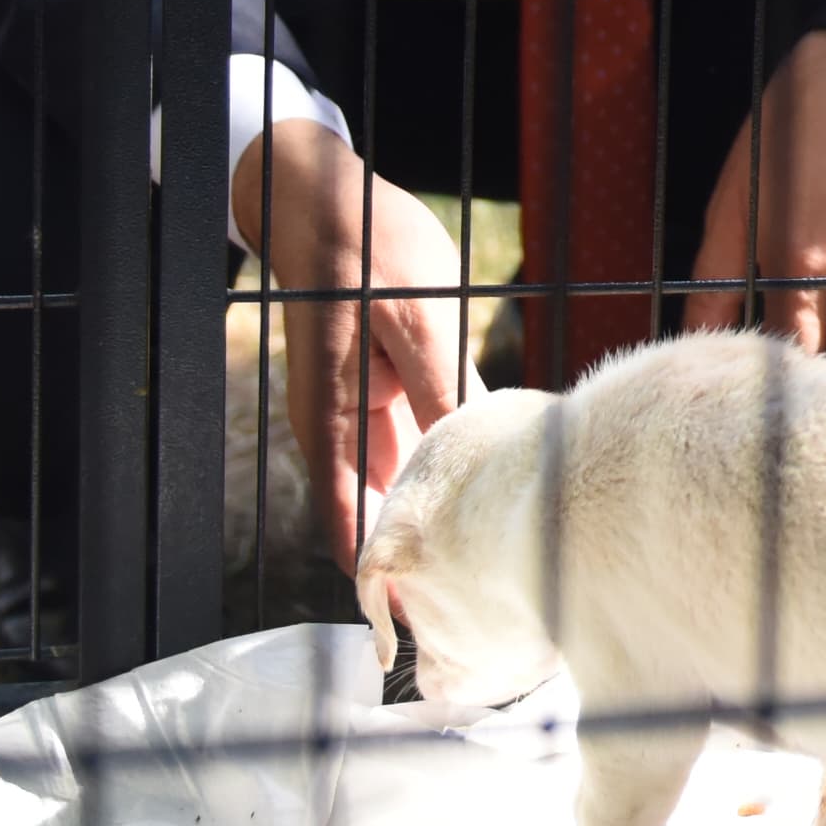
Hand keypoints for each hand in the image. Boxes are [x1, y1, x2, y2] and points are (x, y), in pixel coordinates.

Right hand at [238, 116, 469, 556]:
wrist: (322, 199)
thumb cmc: (367, 250)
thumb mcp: (420, 319)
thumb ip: (444, 395)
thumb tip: (479, 465)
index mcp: (336, 427)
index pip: (353, 532)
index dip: (389, 585)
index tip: (431, 626)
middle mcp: (343, 433)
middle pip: (385, 517)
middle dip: (432, 556)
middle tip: (492, 598)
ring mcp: (363, 415)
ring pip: (408, 484)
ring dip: (445, 513)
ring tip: (503, 553)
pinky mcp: (386, 394)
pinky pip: (418, 446)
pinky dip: (451, 467)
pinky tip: (496, 480)